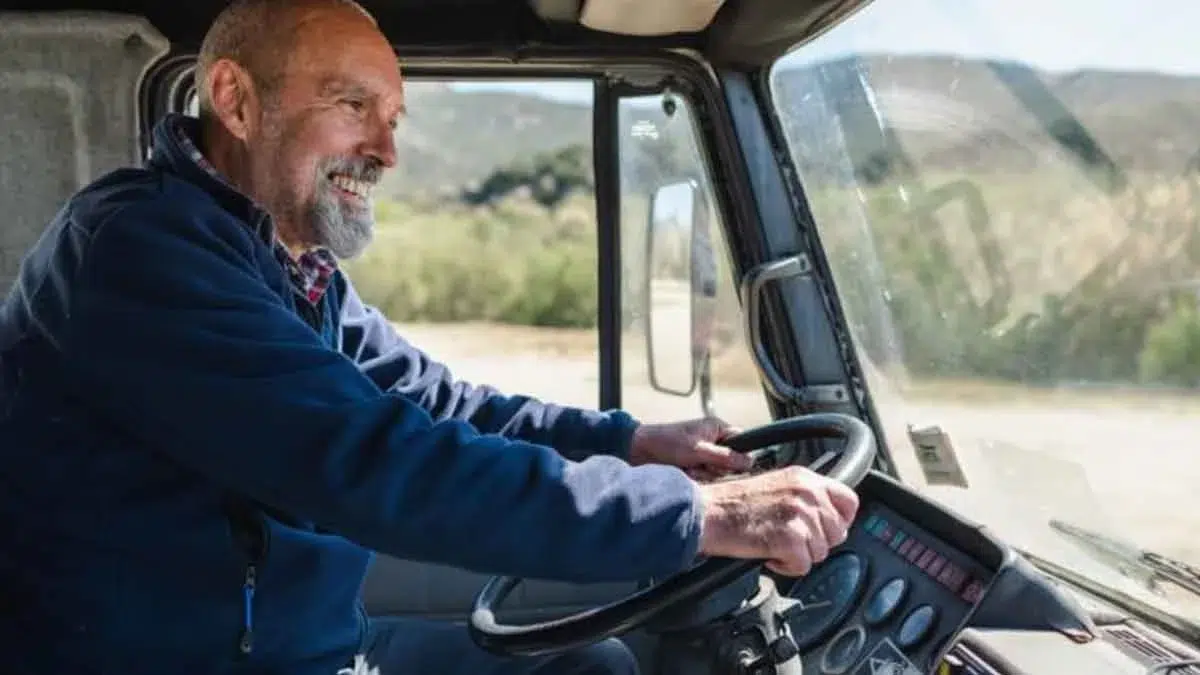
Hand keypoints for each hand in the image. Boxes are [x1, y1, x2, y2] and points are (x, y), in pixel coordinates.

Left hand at [628, 417, 751, 479]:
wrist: (639, 451)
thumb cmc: (666, 443)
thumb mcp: (698, 451)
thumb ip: (725, 457)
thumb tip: (749, 461)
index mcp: (716, 428)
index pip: (742, 441)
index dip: (738, 455)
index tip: (728, 464)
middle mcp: (713, 440)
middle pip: (731, 462)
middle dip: (715, 468)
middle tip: (699, 463)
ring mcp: (704, 454)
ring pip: (717, 472)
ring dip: (703, 473)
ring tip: (687, 467)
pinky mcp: (694, 465)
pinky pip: (705, 477)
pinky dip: (694, 477)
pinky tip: (682, 472)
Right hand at [695, 465, 858, 576]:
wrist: (707, 512)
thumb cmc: (732, 502)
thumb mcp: (776, 485)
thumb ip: (805, 496)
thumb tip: (826, 518)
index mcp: (805, 478)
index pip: (849, 501)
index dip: (841, 520)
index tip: (827, 529)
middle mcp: (807, 494)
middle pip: (837, 533)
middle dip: (816, 542)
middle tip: (789, 539)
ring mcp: (800, 516)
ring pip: (821, 552)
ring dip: (798, 555)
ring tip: (774, 544)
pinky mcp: (790, 539)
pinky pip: (803, 566)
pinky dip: (786, 567)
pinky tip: (769, 554)